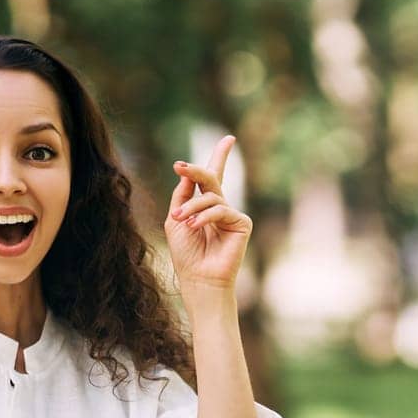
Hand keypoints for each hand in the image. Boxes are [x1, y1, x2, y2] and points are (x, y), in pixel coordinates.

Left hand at [165, 134, 251, 292]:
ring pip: (211, 196)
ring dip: (192, 206)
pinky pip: (221, 209)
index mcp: (205, 207)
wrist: (198, 279)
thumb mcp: (175, 219)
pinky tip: (194, 227)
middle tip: (181, 167)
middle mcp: (220, 208)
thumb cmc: (185, 254)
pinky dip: (205, 216)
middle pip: (212, 178)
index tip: (229, 138)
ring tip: (181, 220)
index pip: (213, 178)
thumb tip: (187, 172)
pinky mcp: (242, 224)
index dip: (221, 157)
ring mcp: (232, 216)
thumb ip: (182, 195)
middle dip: (198, 171)